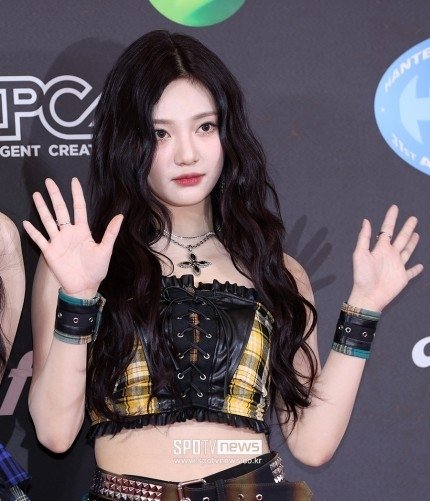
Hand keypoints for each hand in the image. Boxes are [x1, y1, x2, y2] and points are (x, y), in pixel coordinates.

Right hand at [23, 177, 122, 296]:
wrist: (85, 287)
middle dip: (55, 196)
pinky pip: (40, 239)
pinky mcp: (50, 252)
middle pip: (60, 210)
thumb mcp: (105, 250)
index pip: (79, 208)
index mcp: (83, 231)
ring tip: (37, 195)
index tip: (74, 181)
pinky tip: (26, 222)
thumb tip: (120, 216)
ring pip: (48, 221)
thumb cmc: (96, 270)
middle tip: (49, 181)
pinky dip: (33, 231)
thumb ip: (111, 233)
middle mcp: (69, 233)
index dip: (76, 195)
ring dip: (42, 208)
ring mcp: (58, 242)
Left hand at [348, 205, 422, 311]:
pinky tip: (420, 265)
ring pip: (407, 251)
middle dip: (406, 228)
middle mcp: (390, 255)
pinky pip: (411, 272)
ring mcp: (397, 266)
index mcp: (380, 249)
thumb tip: (366, 220)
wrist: (368, 296)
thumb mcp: (360, 254)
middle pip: (401, 238)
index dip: (391, 218)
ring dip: (412, 243)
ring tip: (416, 234)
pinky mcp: (403, 277)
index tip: (395, 207)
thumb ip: (364, 238)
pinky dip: (416, 269)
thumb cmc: (362, 276)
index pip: (387, 230)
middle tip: (413, 218)